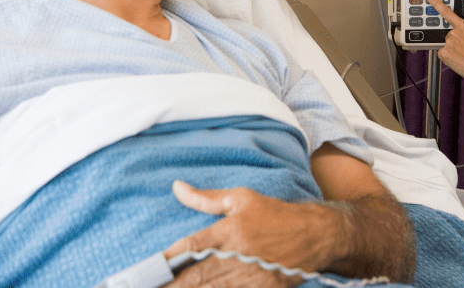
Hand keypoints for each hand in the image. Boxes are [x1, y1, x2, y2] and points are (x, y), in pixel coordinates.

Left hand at [162, 181, 338, 287]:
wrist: (316, 234)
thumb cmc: (275, 214)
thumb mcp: (240, 198)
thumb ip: (205, 198)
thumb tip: (176, 187)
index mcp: (229, 231)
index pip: (190, 247)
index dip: (167, 262)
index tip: (147, 272)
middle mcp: (237, 255)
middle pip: (196, 277)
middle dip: (173, 286)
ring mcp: (250, 276)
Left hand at [426, 0, 463, 82]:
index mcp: (462, 26)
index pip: (447, 12)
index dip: (436, 3)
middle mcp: (453, 33)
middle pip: (448, 34)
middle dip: (455, 41)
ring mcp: (448, 43)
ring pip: (446, 45)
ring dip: (452, 50)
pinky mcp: (443, 53)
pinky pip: (443, 54)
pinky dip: (448, 57)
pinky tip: (458, 59)